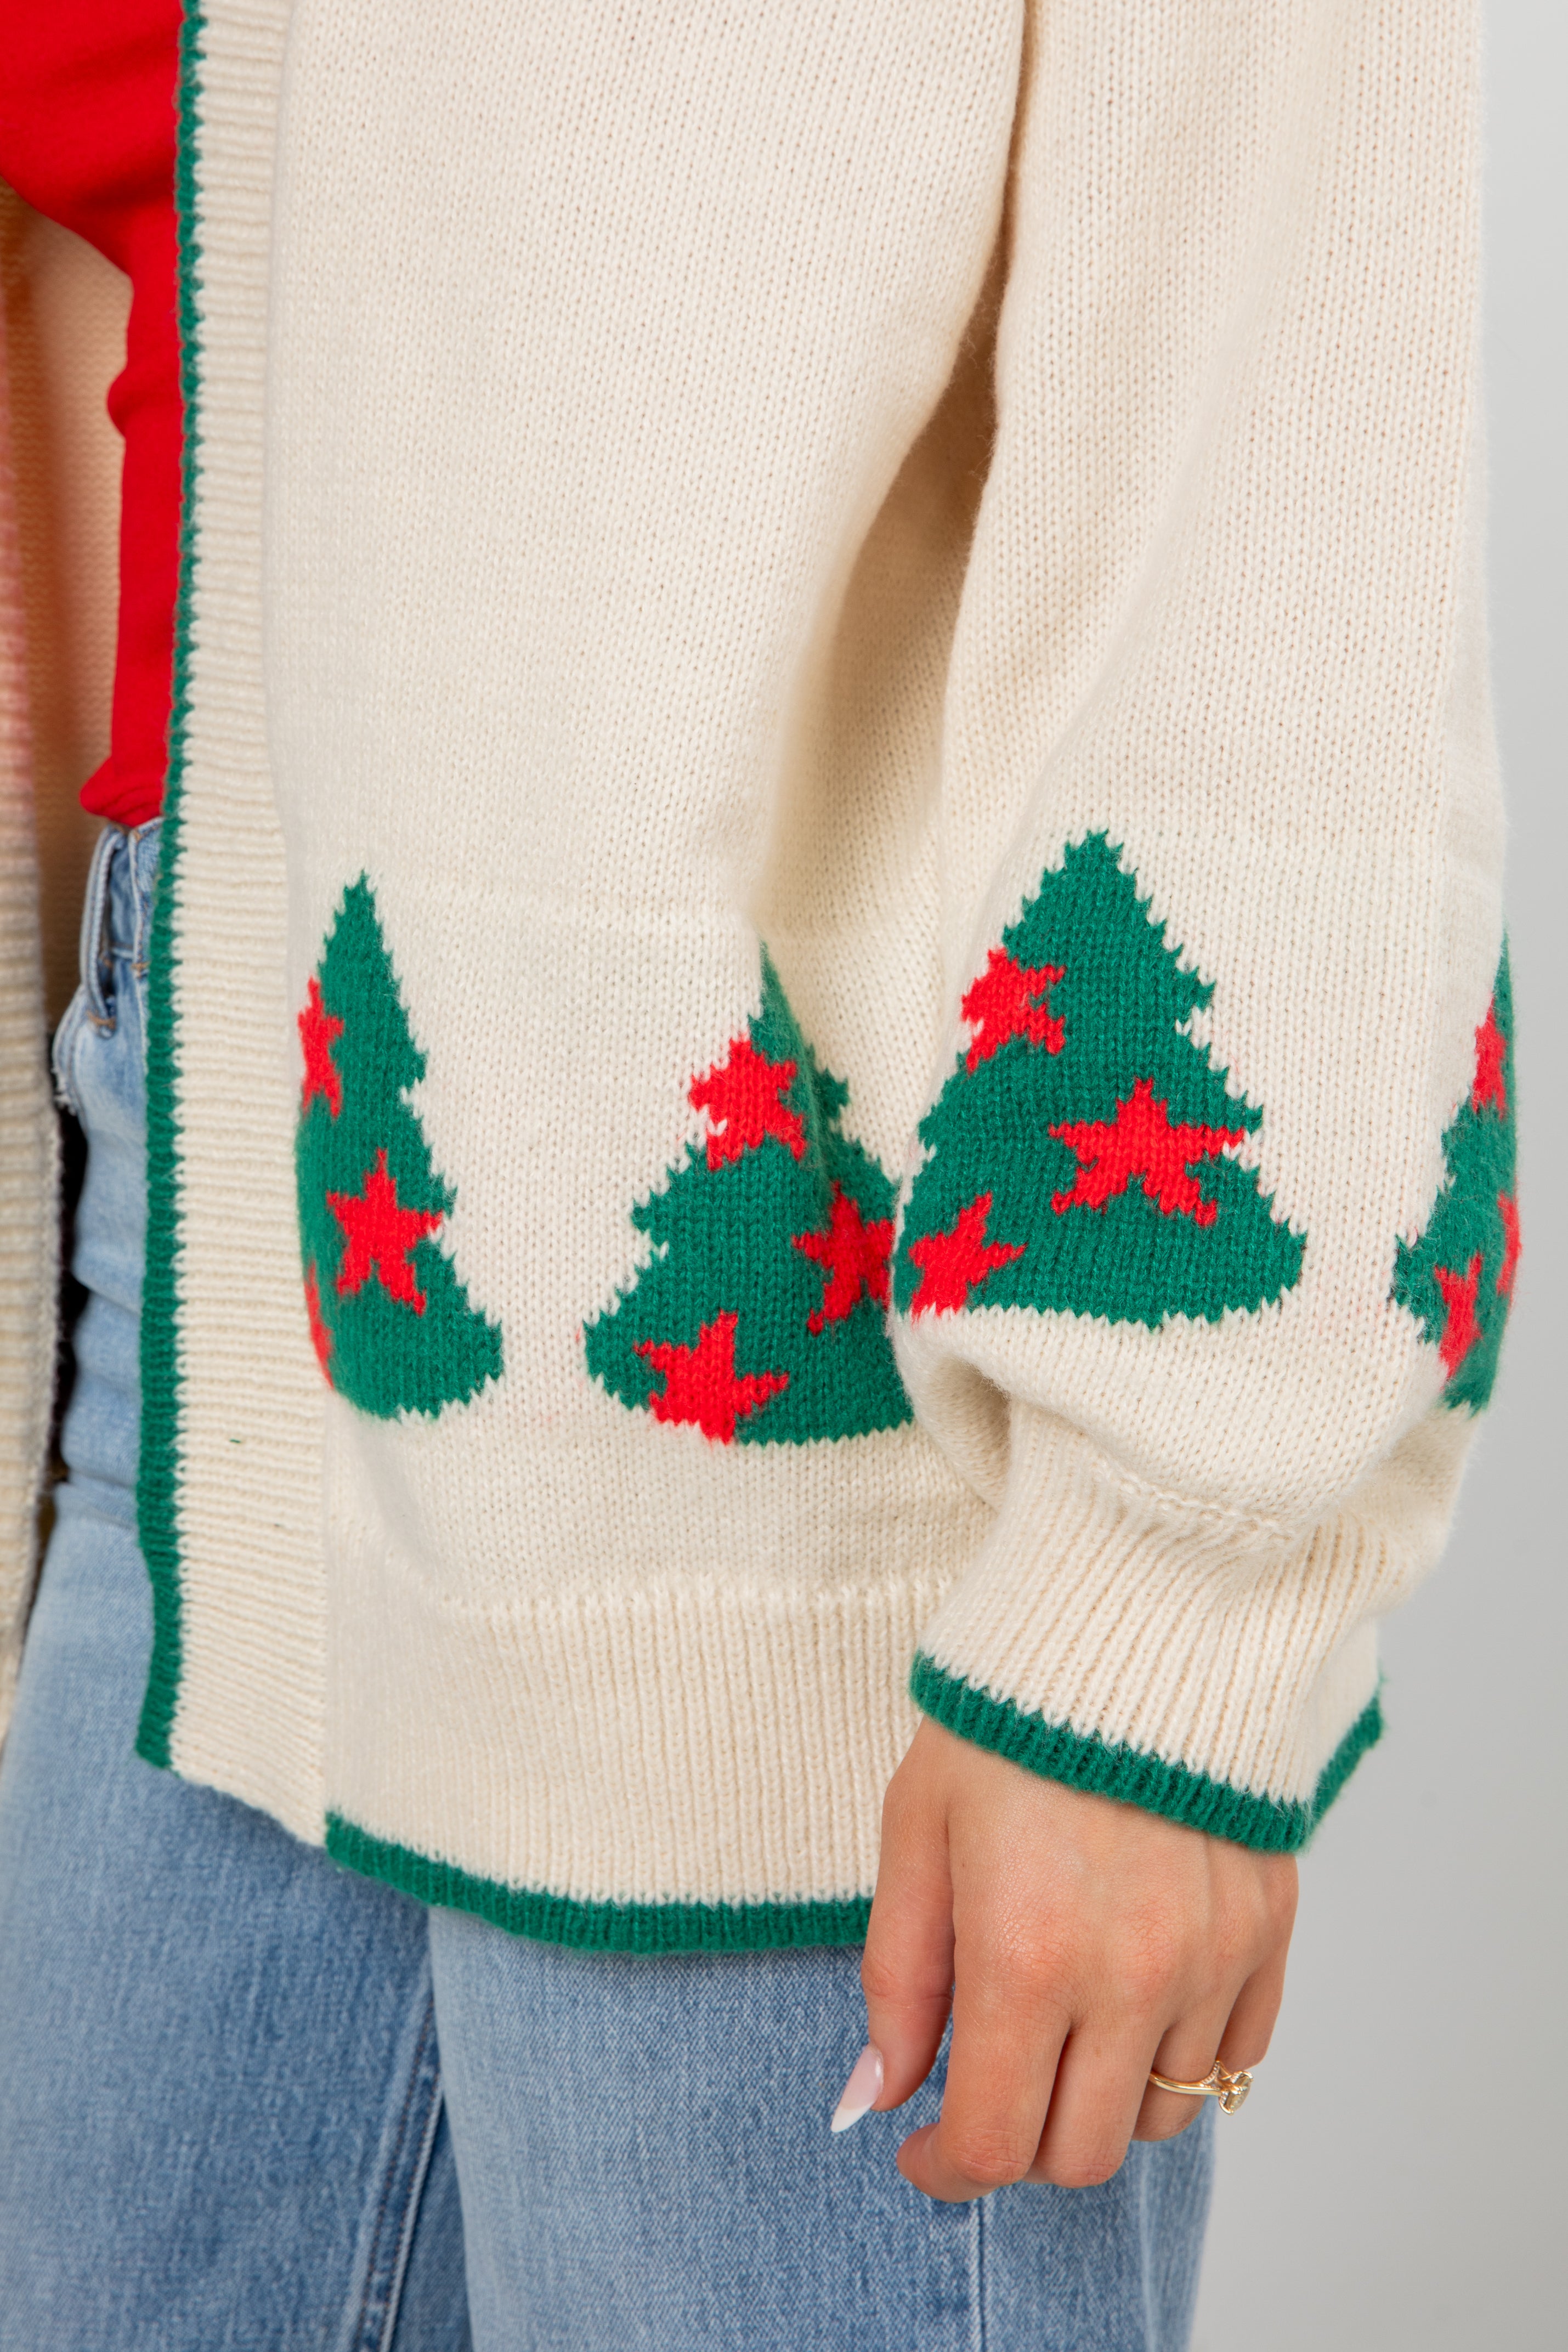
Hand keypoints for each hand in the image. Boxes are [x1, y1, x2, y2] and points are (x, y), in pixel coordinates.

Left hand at [850, 1718, 1296, 2198]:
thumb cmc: (1007, 1724)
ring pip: (1161, 2117)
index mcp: (1024, 1958)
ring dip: (1100, 2102)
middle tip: (986, 2090)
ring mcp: (1209, 1960)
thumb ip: (897, 1978)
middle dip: (1019, 2147)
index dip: (947, 2169)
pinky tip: (1134, 1998)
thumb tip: (877, 2097)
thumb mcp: (916, 1833)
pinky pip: (1234, 2055)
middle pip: (1080, 2156)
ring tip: (1062, 2030)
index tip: (924, 2149)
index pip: (992, 2144)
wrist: (1132, 1626)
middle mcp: (1128, 1977)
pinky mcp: (1267, 1931)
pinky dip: (1180, 2056)